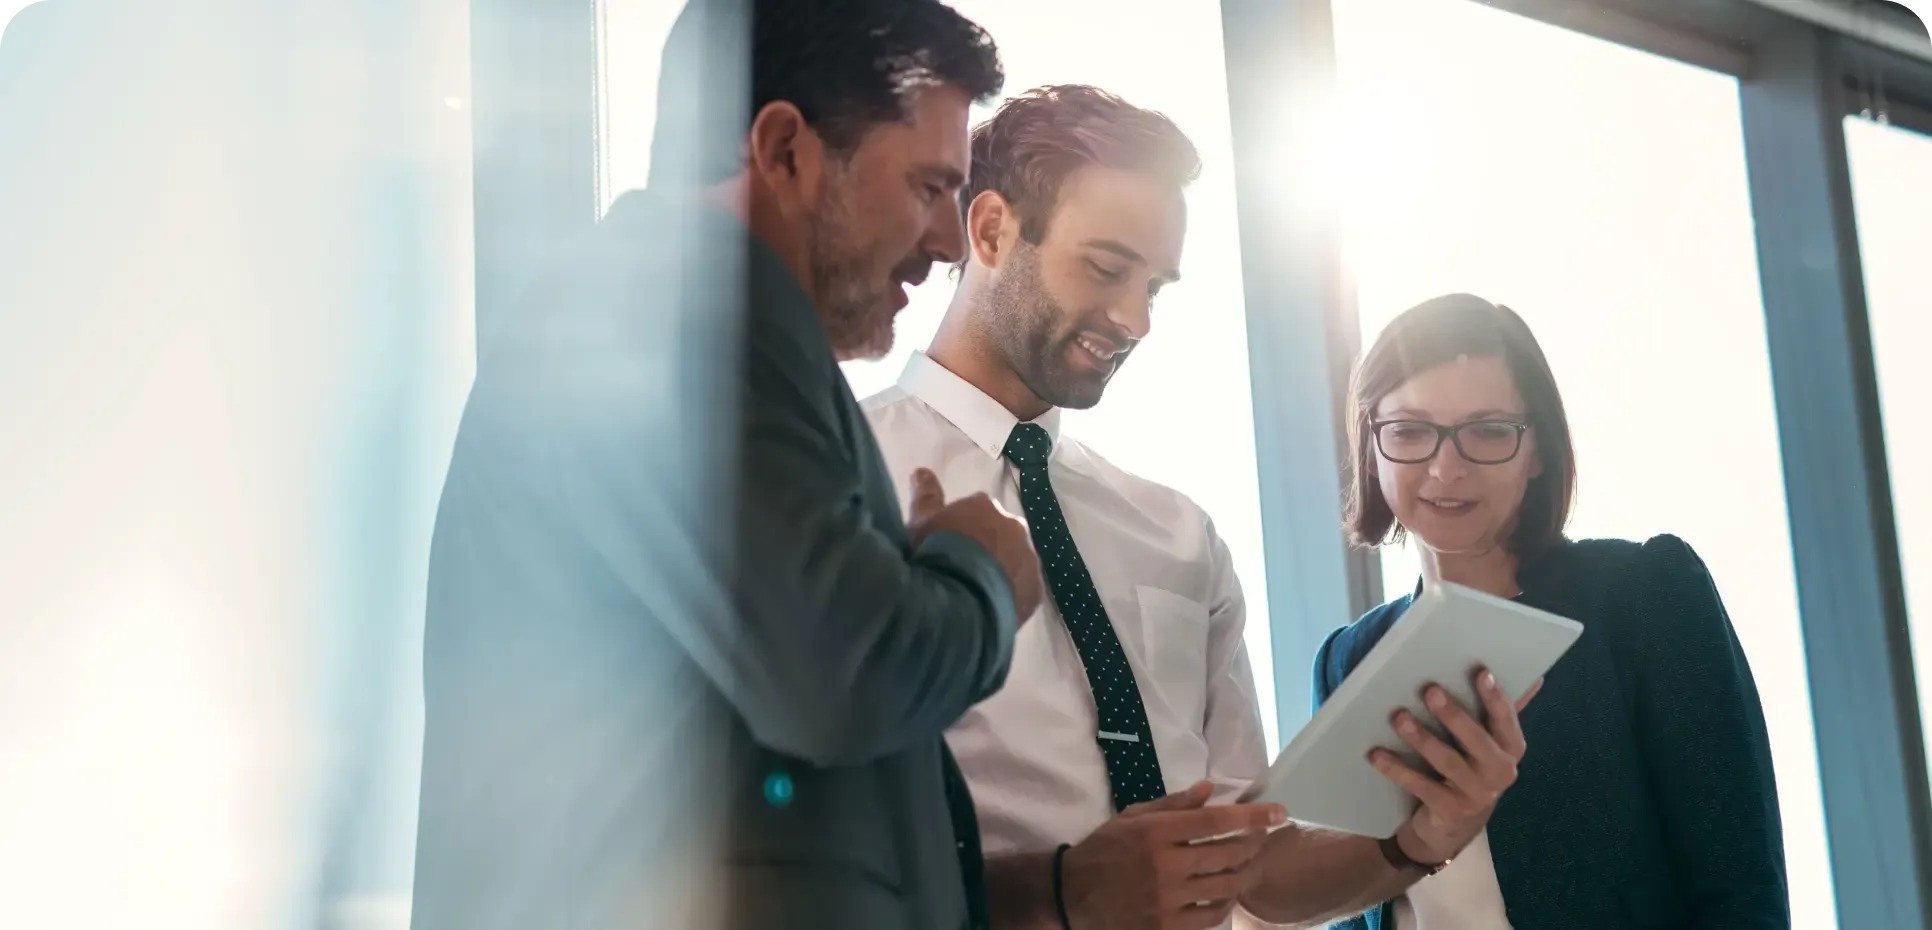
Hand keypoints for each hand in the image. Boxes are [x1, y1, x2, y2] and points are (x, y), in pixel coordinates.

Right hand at [905, 468, 1044, 622]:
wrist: (956, 599)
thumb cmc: (935, 555)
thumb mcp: (920, 524)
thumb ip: (925, 496)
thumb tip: (922, 470)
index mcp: (985, 506)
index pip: (976, 510)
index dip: (963, 528)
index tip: (950, 545)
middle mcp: (1014, 525)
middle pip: (1000, 533)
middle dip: (987, 546)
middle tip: (964, 569)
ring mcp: (1029, 557)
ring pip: (1016, 560)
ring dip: (1002, 570)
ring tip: (977, 591)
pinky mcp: (1036, 589)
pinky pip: (1025, 588)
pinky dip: (1012, 594)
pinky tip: (992, 605)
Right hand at [1061, 780, 1285, 929]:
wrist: (1073, 894)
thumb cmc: (1105, 850)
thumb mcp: (1133, 817)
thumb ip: (1173, 805)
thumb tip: (1210, 789)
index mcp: (1156, 832)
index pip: (1215, 821)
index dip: (1252, 816)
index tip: (1278, 812)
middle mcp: (1164, 865)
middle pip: (1228, 854)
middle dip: (1254, 844)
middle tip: (1263, 839)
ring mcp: (1166, 900)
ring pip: (1225, 887)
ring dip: (1244, 874)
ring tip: (1250, 866)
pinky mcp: (1165, 926)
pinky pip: (1210, 918)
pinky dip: (1225, 905)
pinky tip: (1226, 895)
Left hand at [1370, 669, 1537, 864]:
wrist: (1454, 828)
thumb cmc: (1471, 771)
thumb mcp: (1489, 745)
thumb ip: (1502, 713)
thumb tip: (1536, 677)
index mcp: (1512, 749)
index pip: (1507, 720)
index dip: (1495, 697)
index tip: (1481, 672)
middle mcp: (1501, 773)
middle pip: (1476, 740)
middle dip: (1453, 714)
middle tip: (1430, 690)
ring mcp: (1477, 795)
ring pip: (1446, 762)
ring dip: (1421, 738)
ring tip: (1398, 717)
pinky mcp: (1450, 811)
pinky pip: (1421, 786)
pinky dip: (1397, 769)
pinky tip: (1376, 754)